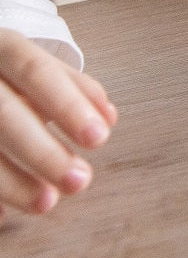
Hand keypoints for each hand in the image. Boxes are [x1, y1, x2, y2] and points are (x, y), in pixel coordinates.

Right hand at [0, 28, 116, 219]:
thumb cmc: (6, 75)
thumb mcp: (35, 67)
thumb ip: (74, 88)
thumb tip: (107, 118)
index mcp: (2, 47)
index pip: (36, 71)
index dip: (68, 105)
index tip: (99, 138)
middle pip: (5, 114)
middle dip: (43, 151)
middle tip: (79, 181)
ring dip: (11, 181)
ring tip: (46, 202)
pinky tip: (5, 210)